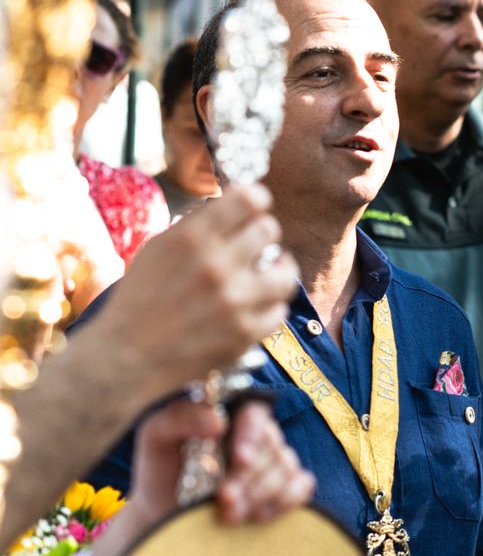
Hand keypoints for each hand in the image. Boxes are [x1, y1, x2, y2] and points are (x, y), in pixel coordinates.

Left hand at [79, 400, 314, 555]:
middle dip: (248, 478)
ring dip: (258, 496)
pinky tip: (256, 516)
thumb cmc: (161, 469)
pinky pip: (302, 488)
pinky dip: (284, 502)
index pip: (256, 414)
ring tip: (228, 515)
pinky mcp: (285, 489)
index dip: (252, 436)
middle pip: (272, 448)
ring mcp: (275, 463)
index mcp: (233, 415)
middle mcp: (259, 436)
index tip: (239, 459)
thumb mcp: (156, 435)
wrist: (162, 515)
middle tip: (223, 498)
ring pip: (286, 470)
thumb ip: (181, 417)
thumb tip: (218, 422)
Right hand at [99, 184, 297, 398]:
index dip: (256, 200)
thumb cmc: (140, 299)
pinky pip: (279, 311)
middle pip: (270, 230)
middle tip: (254, 246)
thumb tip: (238, 204)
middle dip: (262, 235)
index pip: (250, 198)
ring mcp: (234, 302)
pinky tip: (256, 305)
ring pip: (285, 273)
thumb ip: (198, 226)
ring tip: (268, 274)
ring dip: (277, 271)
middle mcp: (216, 266)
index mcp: (192, 239)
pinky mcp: (245, 333)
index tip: (253, 210)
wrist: (124, 357)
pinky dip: (269, 308)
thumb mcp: (158, 249)